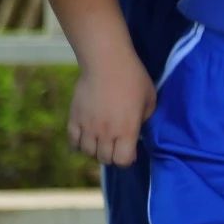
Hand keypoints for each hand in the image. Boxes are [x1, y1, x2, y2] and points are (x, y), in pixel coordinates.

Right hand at [68, 49, 155, 165]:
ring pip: (88, 153)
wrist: (106, 63)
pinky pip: (73, 142)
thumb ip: (145, 118)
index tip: (130, 151)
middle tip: (116, 145)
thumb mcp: (150, 98)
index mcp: (127, 130)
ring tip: (101, 139)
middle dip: (112, 155)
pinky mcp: (74, 119)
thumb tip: (137, 129)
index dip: (127, 159)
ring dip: (96, 150)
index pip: (123, 161)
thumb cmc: (133, 78)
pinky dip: (79, 143)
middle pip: (105, 159)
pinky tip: (86, 136)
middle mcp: (106, 133)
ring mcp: (87, 127)